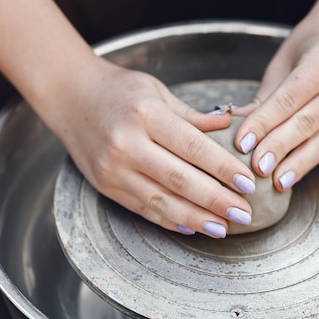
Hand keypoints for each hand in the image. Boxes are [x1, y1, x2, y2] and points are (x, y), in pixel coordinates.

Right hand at [55, 57, 255, 237]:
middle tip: (244, 213)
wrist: (70, 98)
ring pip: (162, 201)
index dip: (223, 168)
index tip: (248, 184)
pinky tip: (193, 227)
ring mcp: (113, 170)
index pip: (193, 147)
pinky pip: (144, 209)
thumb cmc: (119, 91)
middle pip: (180, 180)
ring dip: (196, 218)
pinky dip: (170, 220)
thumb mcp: (158, 92)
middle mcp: (126, 145)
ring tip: (223, 227)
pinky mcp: (106, 187)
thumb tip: (230, 126)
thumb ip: (193, 115)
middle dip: (216, 200)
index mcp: (146, 115)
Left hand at [232, 18, 318, 190]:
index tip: (241, 144)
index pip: (289, 99)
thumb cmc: (313, 45)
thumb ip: (264, 97)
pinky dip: (308, 161)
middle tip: (255, 168)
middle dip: (278, 148)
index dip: (264, 123)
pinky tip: (290, 174)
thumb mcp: (285, 62)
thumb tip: (232, 125)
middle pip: (306, 122)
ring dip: (295, 163)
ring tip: (273, 180)